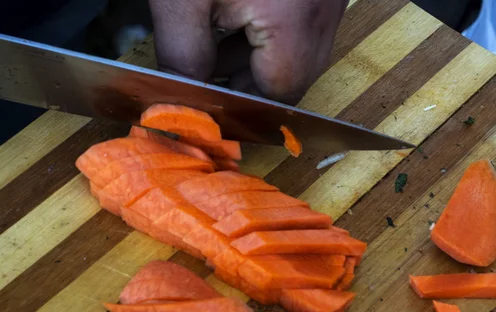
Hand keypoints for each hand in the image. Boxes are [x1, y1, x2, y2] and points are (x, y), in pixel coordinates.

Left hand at [149, 0, 346, 103]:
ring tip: (212, 34)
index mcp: (295, 20)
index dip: (244, 106)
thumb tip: (182, 105)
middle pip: (293, 74)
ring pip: (297, 49)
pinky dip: (266, 27)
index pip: (281, 92)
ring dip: (254, 55)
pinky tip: (231, 10)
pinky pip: (299, 22)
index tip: (211, 106)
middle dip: (247, 80)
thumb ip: (184, 58)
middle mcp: (323, 10)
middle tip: (206, 71)